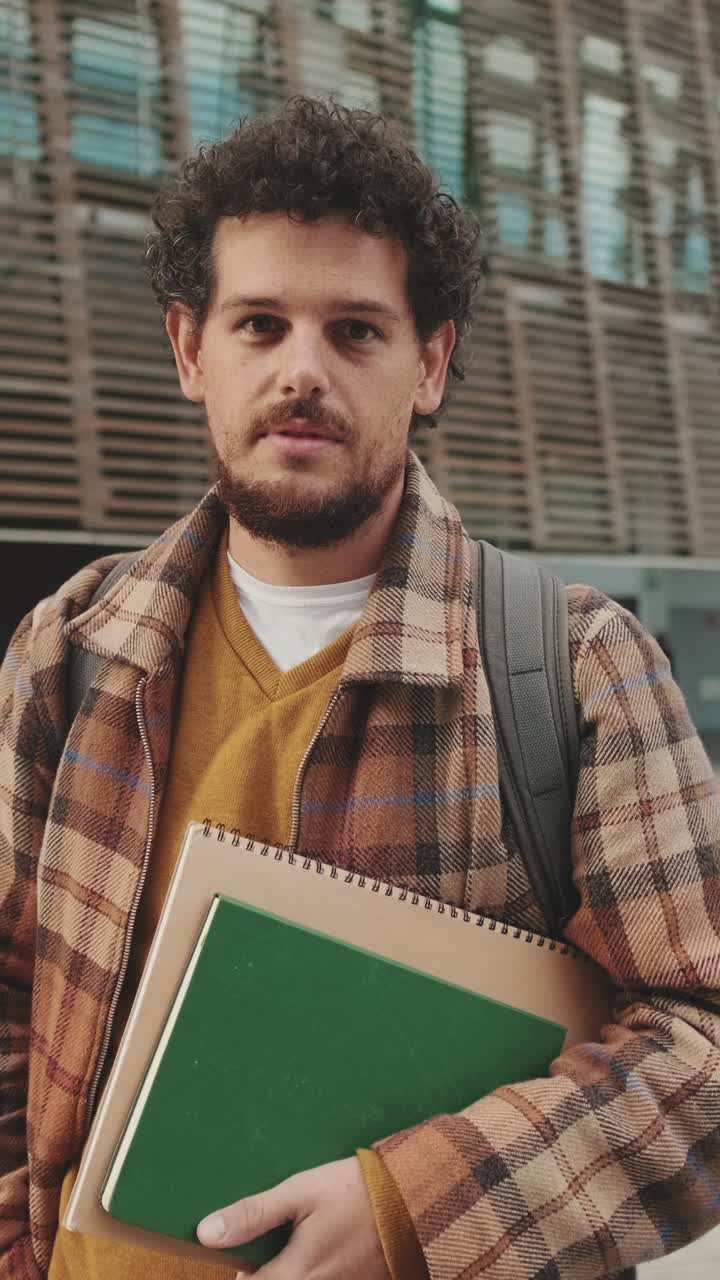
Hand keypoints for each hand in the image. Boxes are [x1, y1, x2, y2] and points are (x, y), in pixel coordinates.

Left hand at [197, 1156, 391, 1278]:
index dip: (236, 1275)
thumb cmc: (357, 1191)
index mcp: (297, 1273)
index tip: (229, 1260)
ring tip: (291, 1247)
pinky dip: (312, 1271)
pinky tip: (317, 1252)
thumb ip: (254, 1214)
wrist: (419, 1198)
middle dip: (264, 1273)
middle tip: (264, 1249)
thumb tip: (206, 1233)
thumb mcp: (302, 1191)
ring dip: (288, 1272)